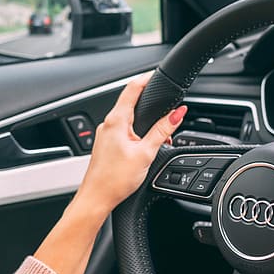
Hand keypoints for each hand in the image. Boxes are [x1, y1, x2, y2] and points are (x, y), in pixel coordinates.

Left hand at [74, 72, 186, 216]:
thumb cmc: (115, 180)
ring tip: (160, 135)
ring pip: (127, 119)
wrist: (96, 199)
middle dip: (150, 104)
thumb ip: (162, 131)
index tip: (157, 75)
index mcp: (116, 120)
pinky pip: (123, 131)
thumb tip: (177, 113)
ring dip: (144, 122)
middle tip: (166, 107)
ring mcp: (105, 134)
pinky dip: (136, 133)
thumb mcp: (146, 153)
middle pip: (130, 102)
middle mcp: (108, 124)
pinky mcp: (106, 145)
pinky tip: (145, 146)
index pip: (132, 88)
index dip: (146, 79)